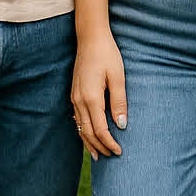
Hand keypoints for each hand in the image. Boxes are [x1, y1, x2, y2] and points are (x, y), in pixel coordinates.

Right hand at [71, 30, 127, 160]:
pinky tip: (88, 135)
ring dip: (89, 142)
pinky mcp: (74, 93)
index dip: (109, 143)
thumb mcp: (118, 76)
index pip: (99, 129)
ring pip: (80, 127)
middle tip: (111, 156)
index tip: (119, 151)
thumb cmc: (107, 55)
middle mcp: (79, 101)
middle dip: (99, 146)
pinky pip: (77, 118)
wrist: (90, 38)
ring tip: (98, 154)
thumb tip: (121, 125)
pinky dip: (83, 131)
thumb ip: (119, 101)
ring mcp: (74, 97)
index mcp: (91, 98)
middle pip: (87, 132)